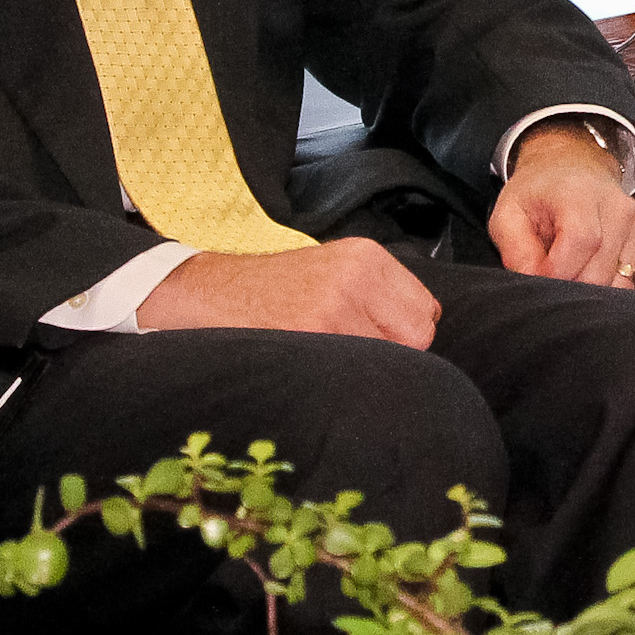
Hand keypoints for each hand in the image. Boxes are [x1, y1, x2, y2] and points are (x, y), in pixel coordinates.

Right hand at [139, 238, 441, 345]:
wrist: (208, 292)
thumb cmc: (273, 289)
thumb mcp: (332, 271)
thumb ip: (378, 294)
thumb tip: (420, 335)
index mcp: (368, 257)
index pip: (426, 312)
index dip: (406, 336)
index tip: (379, 343)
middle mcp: (358, 275)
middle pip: (417, 337)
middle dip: (396, 355)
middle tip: (357, 357)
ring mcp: (335, 304)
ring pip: (390, 357)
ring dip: (368, 369)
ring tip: (333, 362)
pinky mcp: (313, 330)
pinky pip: (355, 369)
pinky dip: (344, 377)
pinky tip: (318, 368)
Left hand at [490, 120, 634, 292]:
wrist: (574, 169)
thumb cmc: (539, 196)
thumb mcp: (508, 214)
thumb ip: (514, 247)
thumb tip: (534, 280)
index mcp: (580, 195)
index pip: (582, 242)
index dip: (558, 272)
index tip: (538, 279)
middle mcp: (619, 207)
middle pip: (602, 270)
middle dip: (573, 289)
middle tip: (552, 282)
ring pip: (625, 283)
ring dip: (596, 295)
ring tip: (574, 276)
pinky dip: (620, 292)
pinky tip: (599, 279)